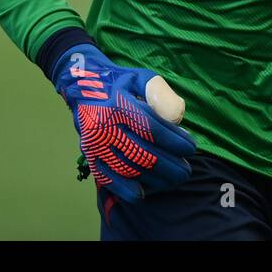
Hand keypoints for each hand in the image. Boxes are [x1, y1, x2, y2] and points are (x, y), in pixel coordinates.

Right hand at [52, 43, 196, 202]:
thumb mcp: (140, 78)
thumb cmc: (119, 83)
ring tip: (173, 180)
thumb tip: (176, 116)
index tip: (191, 148)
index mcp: (119, 105)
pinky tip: (142, 193)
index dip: (174, 141)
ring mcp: (95, 143)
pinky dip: (124, 189)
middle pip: (143, 153)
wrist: (80, 86)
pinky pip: (106, 177)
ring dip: (154, 179)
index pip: (152, 129)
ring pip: (128, 168)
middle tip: (186, 170)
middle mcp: (105, 126)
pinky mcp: (89, 155)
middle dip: (169, 166)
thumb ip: (160, 93)